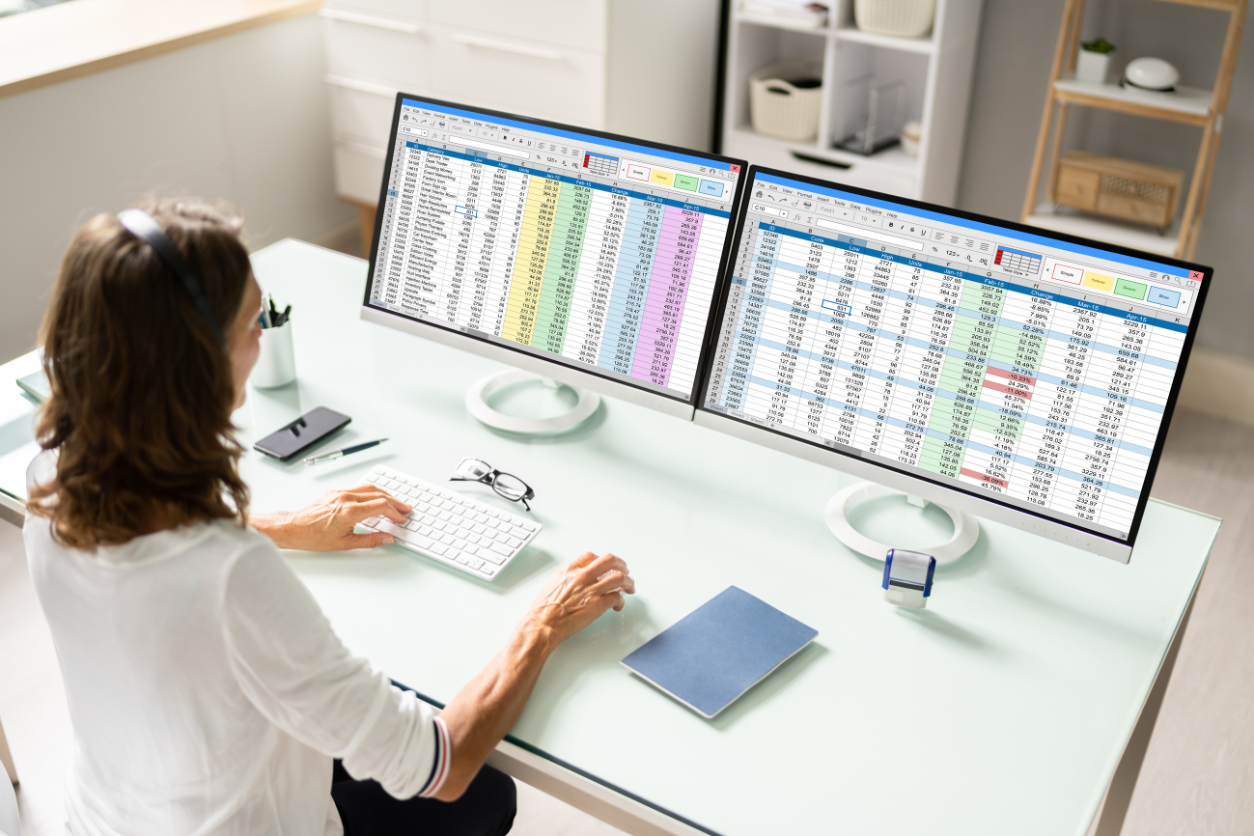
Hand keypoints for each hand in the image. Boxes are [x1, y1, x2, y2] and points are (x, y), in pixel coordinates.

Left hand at [252, 484, 411, 550]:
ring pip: (370, 488)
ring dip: (385, 494)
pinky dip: (372, 493)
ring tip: (394, 502)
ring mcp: (340, 493)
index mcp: (350, 511)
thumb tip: (388, 539)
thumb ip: (370, 540)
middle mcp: (346, 498)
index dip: (395, 512)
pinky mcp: (336, 491)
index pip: (381, 506)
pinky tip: (375, 499)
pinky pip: (358, 488)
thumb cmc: (314, 537)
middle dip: (395, 502)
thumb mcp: (345, 544)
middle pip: (379, 494)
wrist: (293, 528)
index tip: (401, 519)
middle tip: (405, 509)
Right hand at [523, 552, 634, 647]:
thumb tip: (575, 583)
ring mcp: (591, 590)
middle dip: (621, 565)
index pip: (591, 556)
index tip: (607, 565)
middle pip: (610, 560)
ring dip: (628, 582)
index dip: (602, 560)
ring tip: (629, 587)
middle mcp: (582, 576)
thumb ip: (567, 580)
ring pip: (620, 577)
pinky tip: (618, 605)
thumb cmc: (543, 610)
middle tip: (625, 571)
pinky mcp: (598, 605)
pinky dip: (621, 601)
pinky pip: (617, 597)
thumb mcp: (552, 585)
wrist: (542, 624)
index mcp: (569, 571)